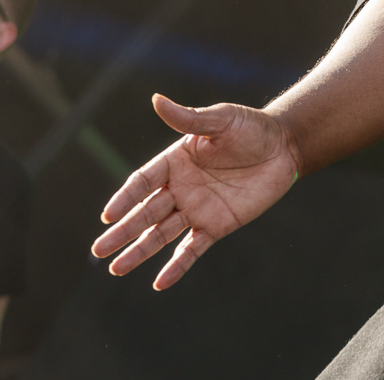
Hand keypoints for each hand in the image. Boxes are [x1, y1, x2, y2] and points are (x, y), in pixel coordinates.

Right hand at [92, 94, 299, 288]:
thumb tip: (156, 100)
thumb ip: (189, 119)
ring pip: (161, 234)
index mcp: (175, 161)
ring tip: (116, 269)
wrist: (285, 147)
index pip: (142, 183)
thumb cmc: (252, 128)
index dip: (125, 199)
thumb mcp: (221, 119)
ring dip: (139, 251)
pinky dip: (177, 267)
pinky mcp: (216, 226)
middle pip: (145, 213)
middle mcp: (180, 187)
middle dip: (122, 231)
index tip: (108, 216)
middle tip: (98, 250)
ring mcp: (197, 209)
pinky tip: (158, 283)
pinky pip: (192, 249)